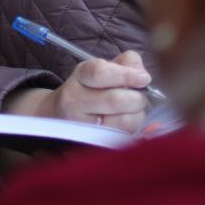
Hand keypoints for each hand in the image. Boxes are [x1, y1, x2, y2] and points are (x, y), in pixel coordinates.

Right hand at [5, 51, 151, 133]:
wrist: (61, 113)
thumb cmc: (88, 88)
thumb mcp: (102, 68)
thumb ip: (126, 63)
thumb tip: (142, 74)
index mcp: (79, 76)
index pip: (101, 73)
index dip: (127, 74)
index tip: (143, 78)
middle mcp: (75, 100)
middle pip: (116, 100)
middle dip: (137, 97)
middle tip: (140, 96)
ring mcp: (82, 124)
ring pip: (124, 121)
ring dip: (137, 114)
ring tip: (132, 109)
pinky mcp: (92, 141)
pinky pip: (123, 135)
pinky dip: (132, 126)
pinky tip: (126, 119)